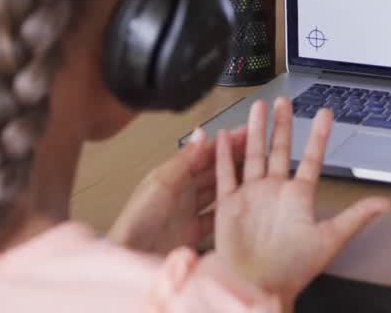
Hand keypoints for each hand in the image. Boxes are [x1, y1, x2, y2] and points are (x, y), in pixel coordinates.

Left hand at [108, 125, 246, 254]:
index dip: (225, 143)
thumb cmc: (137, 220)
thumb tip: (201, 134)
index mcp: (172, 174)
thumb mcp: (161, 183)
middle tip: (259, 150)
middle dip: (235, 159)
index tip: (246, 133)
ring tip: (256, 174)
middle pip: (214, 171)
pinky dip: (228, 211)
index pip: (204, 154)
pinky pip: (215, 218)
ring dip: (235, 182)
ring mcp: (188, 211)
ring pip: (218, 192)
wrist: (131, 256)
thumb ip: (184, 160)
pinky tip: (242, 207)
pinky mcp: (193, 232)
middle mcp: (182, 191)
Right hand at [213, 97, 390, 305]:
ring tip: (258, 108)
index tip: (325, 114)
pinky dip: (224, 155)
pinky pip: (226, 175)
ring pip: (253, 155)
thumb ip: (356, 217)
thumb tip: (386, 203)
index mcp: (298, 198)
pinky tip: (225, 136)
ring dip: (255, 131)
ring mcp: (252, 196)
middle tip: (284, 101)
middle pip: (279, 150)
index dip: (318, 136)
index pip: (312, 159)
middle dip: (282, 125)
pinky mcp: (229, 205)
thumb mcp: (329, 240)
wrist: (256, 287)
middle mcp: (275, 193)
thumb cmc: (291, 270)